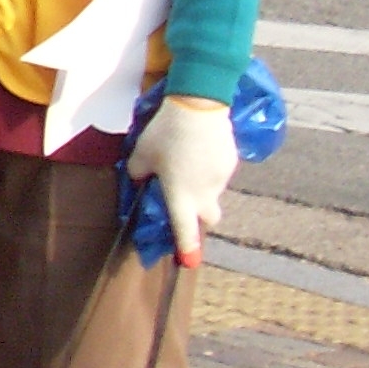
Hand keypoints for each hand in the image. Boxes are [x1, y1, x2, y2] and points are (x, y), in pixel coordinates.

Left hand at [132, 94, 237, 265]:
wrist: (199, 105)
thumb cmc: (165, 132)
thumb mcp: (141, 152)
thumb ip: (138, 172)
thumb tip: (141, 179)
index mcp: (181, 194)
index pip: (185, 228)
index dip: (187, 247)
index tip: (189, 262)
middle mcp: (205, 192)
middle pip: (208, 217)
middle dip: (199, 218)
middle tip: (184, 202)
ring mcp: (221, 179)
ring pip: (212, 192)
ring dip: (201, 187)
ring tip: (185, 160)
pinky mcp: (230, 163)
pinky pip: (218, 174)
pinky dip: (208, 170)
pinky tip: (198, 149)